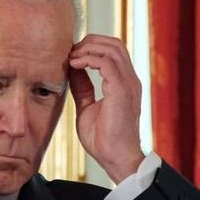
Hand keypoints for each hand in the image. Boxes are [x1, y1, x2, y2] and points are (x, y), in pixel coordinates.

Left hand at [68, 34, 145, 183]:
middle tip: (70, 51)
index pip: (113, 51)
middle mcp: (130, 80)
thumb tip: (72, 69)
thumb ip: (82, 87)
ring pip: (112, 48)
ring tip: (71, 57)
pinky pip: (106, 62)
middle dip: (89, 41)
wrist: (115, 158)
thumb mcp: (87, 107)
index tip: (71, 54)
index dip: (92, 46)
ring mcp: (128, 84)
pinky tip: (75, 65)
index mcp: (124, 83)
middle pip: (114, 43)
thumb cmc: (104, 139)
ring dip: (88, 48)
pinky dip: (88, 59)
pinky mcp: (121, 90)